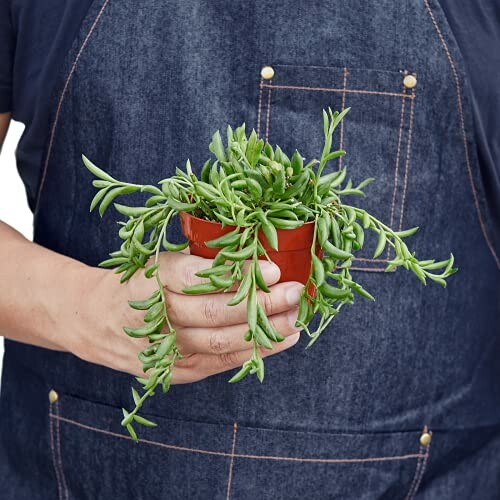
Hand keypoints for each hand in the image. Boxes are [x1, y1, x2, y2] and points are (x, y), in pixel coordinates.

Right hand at [71, 252, 302, 382]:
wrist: (95, 320)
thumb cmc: (138, 282)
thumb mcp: (159, 261)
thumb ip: (198, 261)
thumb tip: (255, 257)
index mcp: (149, 279)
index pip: (196, 277)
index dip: (237, 274)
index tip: (272, 268)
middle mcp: (154, 316)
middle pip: (213, 312)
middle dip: (260, 303)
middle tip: (295, 292)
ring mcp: (164, 349)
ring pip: (220, 341)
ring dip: (264, 331)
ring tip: (295, 319)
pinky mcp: (175, 370)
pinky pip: (219, 361)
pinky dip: (253, 351)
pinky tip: (280, 341)